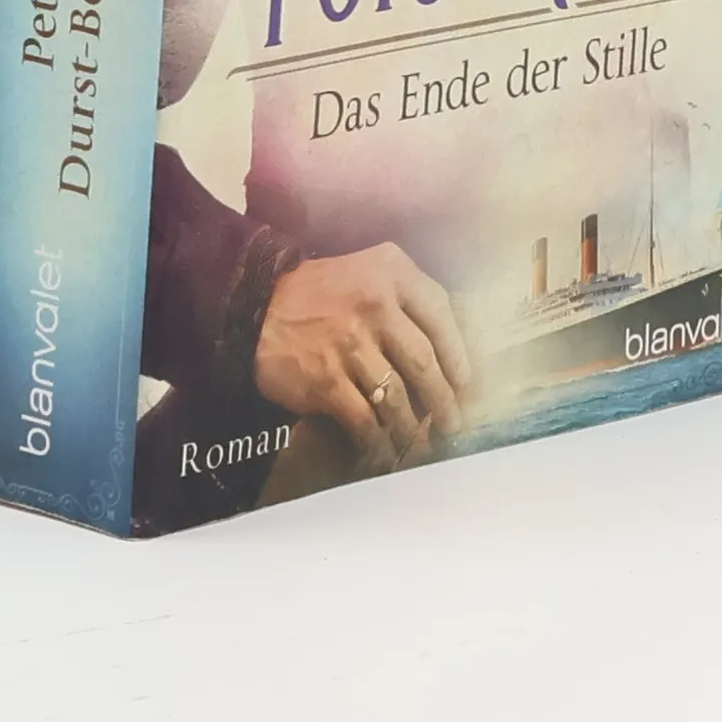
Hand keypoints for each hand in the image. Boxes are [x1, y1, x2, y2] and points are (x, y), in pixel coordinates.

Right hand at [252, 242, 472, 472]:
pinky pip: (365, 420)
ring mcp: (351, 343)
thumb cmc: (319, 293)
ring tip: (420, 441)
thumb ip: (404, 299)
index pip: (441, 314)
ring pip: (398, 397)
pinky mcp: (327, 379)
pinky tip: (384, 450)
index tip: (467, 384)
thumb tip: (446, 353)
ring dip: (412, 427)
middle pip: (425, 363)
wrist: (255, 307)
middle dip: (445, 401)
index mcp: (390, 271)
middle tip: (453, 424)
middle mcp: (375, 303)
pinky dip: (379, 441)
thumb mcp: (366, 273)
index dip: (459, 355)